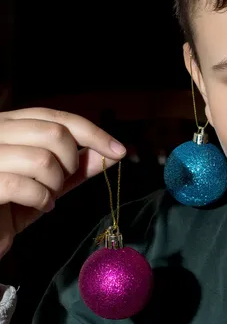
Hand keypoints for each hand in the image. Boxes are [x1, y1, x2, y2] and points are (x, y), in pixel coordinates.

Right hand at [0, 108, 126, 257]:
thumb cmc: (12, 206)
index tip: (119, 151)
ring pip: (42, 159)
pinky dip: (41, 199)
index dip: (92, 133)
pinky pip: (23, 185)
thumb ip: (78, 166)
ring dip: (56, 183)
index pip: (56, 117)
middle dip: (71, 162)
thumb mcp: (49, 183)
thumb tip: (112, 152)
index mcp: (8, 125)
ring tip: (48, 197)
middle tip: (63, 181)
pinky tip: (40, 206)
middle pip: (54, 133)